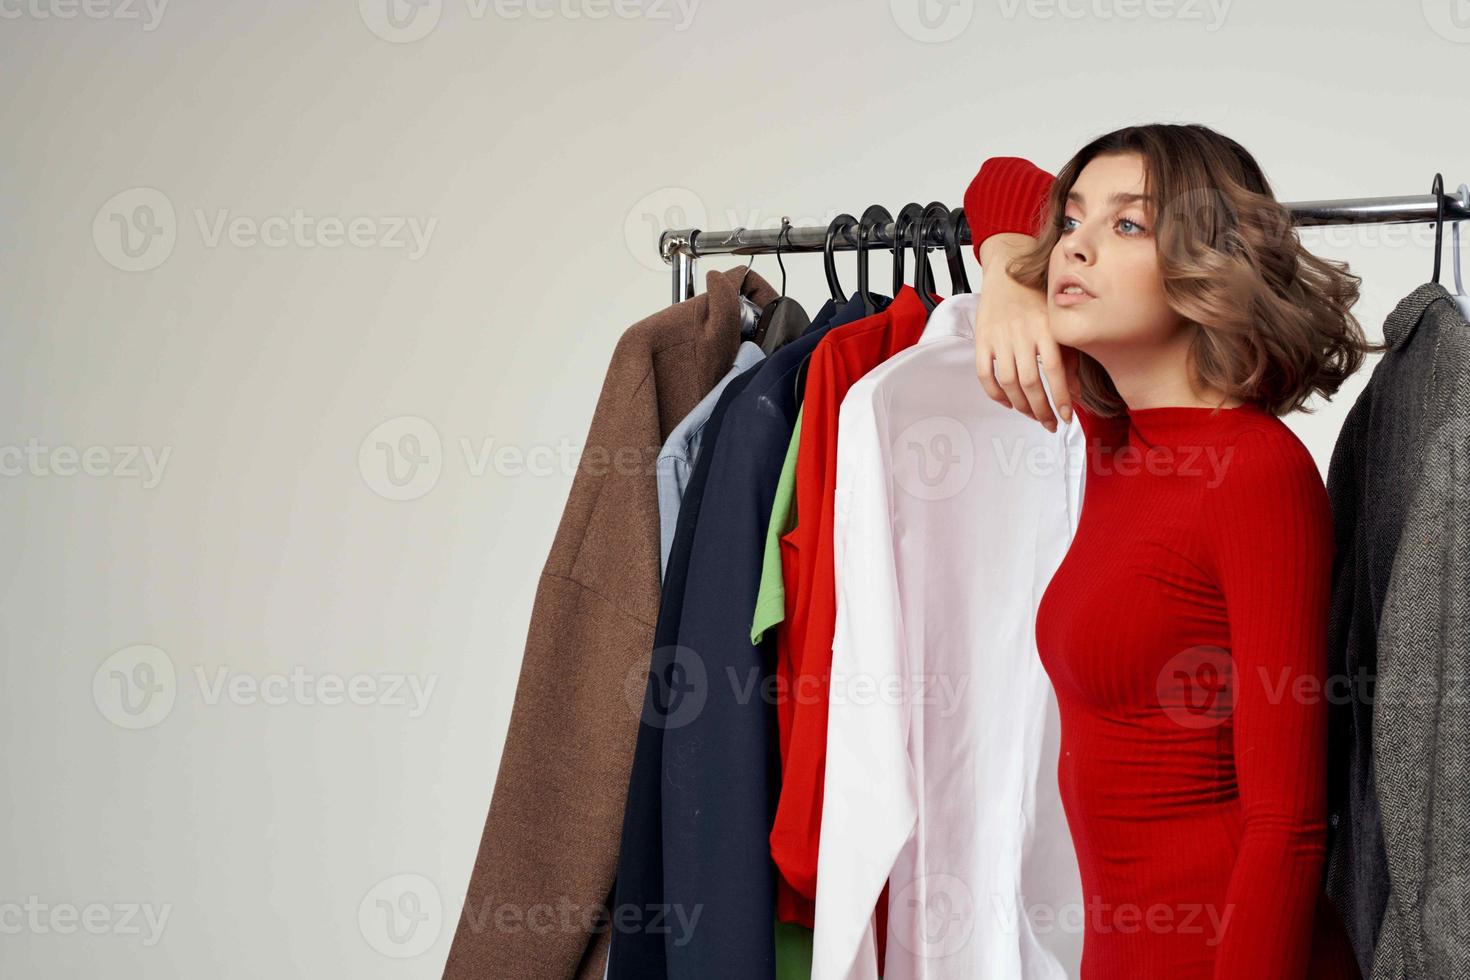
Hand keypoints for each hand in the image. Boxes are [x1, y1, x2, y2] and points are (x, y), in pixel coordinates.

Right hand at [973, 233, 1077, 431]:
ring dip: (1021, 405)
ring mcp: (999, 338)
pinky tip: (1008, 402)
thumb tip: (1075, 390)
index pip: (1054, 371)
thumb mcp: (1059, 320)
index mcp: (1045, 328)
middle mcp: (1022, 334)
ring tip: (1032, 415)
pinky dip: (995, 393)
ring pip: (1008, 382)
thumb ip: (1068, 353)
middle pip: (1030, 382)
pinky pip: (985, 374)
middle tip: (1050, 424)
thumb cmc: (1037, 297)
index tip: (1066, 417)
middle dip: (1042, 409)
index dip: (1061, 398)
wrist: (1006, 272)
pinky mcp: (982, 340)